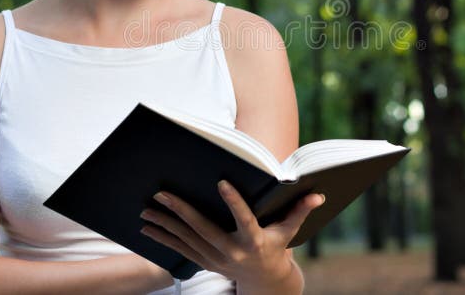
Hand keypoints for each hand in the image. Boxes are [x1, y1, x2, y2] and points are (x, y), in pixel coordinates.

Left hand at [139, 180, 323, 287]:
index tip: (222, 183)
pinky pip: (181, 250)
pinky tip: (148, 229)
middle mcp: (233, 252)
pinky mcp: (206, 262)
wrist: (265, 282)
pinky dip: (164, 239)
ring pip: (186, 240)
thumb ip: (300, 211)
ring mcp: (216, 259)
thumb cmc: (277, 248)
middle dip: (180, 211)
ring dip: (165, 225)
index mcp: (254, 241)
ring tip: (146, 210)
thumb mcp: (290, 232)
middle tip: (161, 194)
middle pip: (203, 229)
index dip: (234, 202)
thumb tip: (318, 195)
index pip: (244, 219)